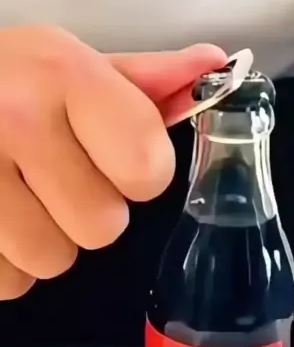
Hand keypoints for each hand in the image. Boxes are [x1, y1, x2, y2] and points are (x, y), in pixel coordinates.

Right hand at [0, 26, 225, 299]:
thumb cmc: (4, 79)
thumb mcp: (67, 64)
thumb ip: (144, 77)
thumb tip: (218, 64)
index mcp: (63, 74)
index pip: (146, 164)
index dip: (140, 172)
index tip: (115, 156)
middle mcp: (14, 120)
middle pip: (103, 226)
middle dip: (87, 207)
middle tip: (53, 173)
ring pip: (53, 262)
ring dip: (45, 237)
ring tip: (17, 194)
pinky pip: (8, 283)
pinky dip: (6, 261)